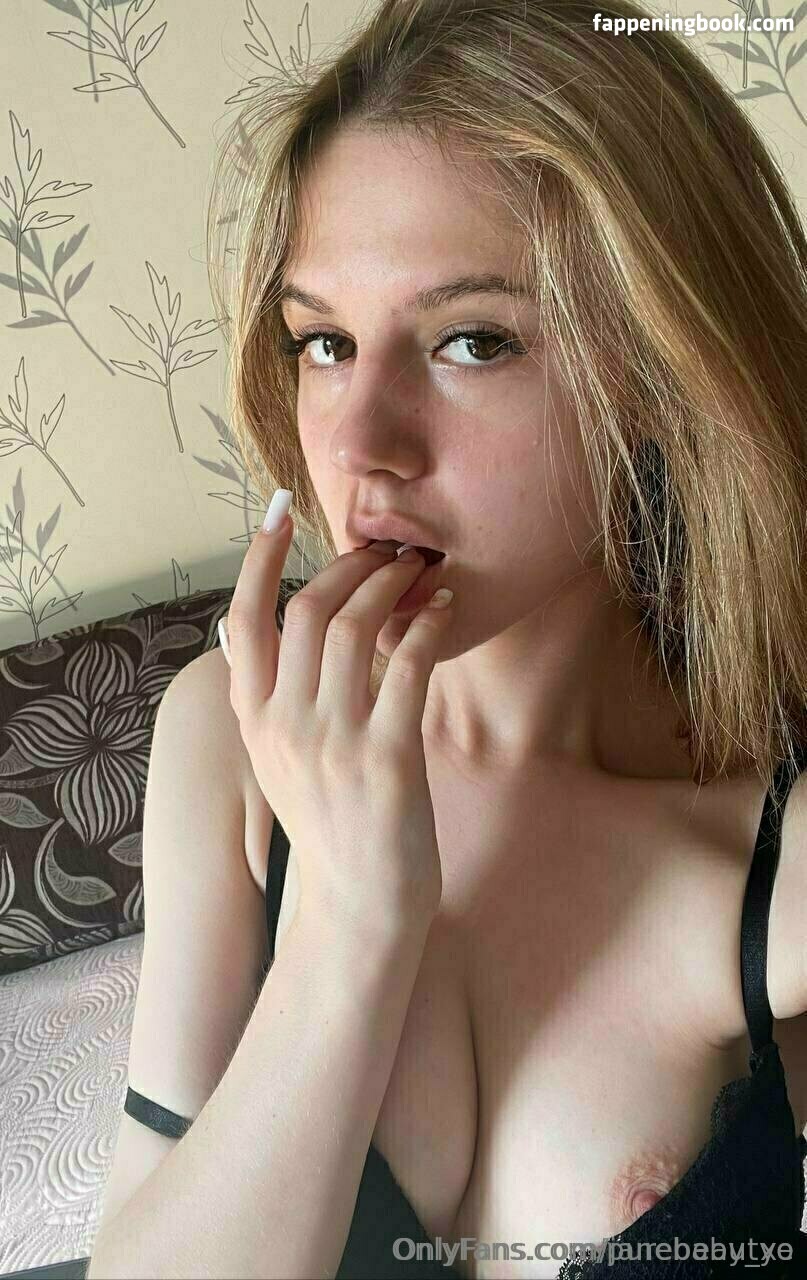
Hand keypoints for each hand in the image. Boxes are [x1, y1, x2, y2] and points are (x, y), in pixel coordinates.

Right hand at [223, 508, 453, 937]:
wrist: (360, 905)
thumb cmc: (329, 824)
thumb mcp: (276, 761)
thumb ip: (266, 697)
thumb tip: (246, 628)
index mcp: (256, 721)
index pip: (245, 620)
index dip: (258, 559)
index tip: (278, 513)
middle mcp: (286, 725)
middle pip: (309, 610)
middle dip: (351, 565)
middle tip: (386, 549)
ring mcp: (334, 741)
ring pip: (357, 626)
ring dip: (392, 584)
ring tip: (418, 570)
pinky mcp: (388, 757)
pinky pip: (409, 666)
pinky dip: (429, 625)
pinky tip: (445, 608)